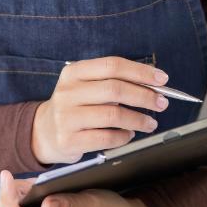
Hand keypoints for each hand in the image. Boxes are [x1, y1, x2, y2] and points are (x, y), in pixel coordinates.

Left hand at [0, 171, 155, 206]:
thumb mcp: (95, 206)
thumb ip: (70, 205)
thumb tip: (44, 205)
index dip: (6, 197)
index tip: (7, 174)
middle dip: (6, 198)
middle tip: (28, 182)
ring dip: (10, 198)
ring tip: (33, 185)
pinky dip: (18, 198)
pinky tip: (36, 188)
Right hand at [32, 57, 170, 164]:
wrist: (44, 133)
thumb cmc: (77, 108)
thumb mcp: (87, 87)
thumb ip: (115, 83)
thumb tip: (155, 87)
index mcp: (74, 73)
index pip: (112, 66)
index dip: (140, 72)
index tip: (162, 79)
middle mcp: (68, 92)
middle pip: (115, 90)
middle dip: (144, 96)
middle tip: (162, 103)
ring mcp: (66, 117)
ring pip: (113, 115)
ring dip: (138, 120)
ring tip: (151, 123)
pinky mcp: (69, 140)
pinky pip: (106, 138)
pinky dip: (124, 137)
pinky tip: (130, 135)